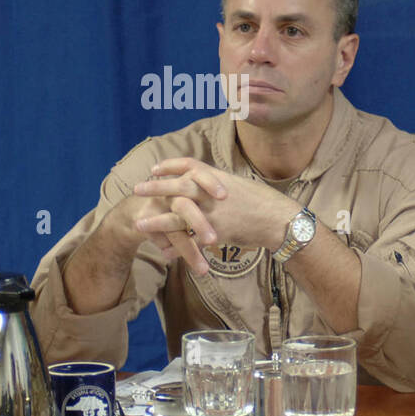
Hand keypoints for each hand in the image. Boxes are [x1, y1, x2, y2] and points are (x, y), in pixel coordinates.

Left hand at [131, 157, 298, 259]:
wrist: (277, 219)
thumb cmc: (262, 202)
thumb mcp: (239, 185)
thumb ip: (219, 185)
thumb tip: (210, 186)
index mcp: (216, 177)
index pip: (189, 164)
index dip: (170, 165)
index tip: (155, 168)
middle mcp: (211, 191)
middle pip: (177, 185)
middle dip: (155, 187)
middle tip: (136, 189)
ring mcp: (212, 212)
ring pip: (178, 214)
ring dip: (156, 220)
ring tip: (138, 223)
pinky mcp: (215, 231)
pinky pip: (191, 239)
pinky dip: (176, 246)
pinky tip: (163, 251)